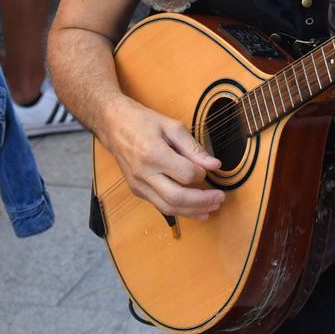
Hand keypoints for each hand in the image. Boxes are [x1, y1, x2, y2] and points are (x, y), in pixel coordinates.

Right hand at [101, 97, 223, 219]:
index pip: (185, 174)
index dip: (202, 174)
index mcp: (153, 154)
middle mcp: (143, 174)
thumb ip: (194, 148)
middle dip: (202, 201)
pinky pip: (160, 206)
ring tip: (212, 208)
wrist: (113, 124)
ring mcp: (138, 185)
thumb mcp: (172, 126)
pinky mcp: (136, 190)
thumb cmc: (143, 122)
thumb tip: (215, 165)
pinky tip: (195, 210)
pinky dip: (180, 210)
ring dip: (193, 211)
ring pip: (168, 208)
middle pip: (177, 198)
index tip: (209, 169)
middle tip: (220, 198)